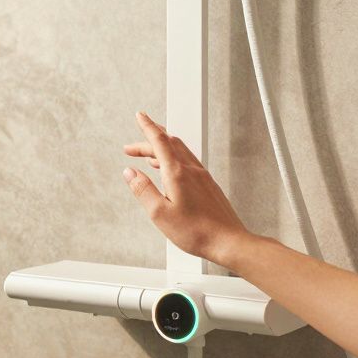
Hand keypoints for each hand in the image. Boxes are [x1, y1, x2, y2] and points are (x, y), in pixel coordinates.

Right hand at [123, 111, 250, 265]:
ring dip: (162, 148)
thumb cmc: (196, 232)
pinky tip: (170, 170)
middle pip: (169, 144)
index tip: (140, 116)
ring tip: (148, 156)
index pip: (160, 141)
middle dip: (149, 140)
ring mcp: (202, 177)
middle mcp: (191, 170)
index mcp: (177, 174)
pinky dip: (173, 158)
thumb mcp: (160, 213)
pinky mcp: (208, 185)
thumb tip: (130, 172)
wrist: (228, 241)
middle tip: (131, 148)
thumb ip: (143, 190)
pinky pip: (188, 162)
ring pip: (180, 151)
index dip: (148, 127)